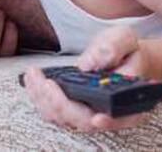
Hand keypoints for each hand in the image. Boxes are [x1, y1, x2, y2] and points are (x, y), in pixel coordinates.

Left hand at [22, 25, 150, 131]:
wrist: (120, 54)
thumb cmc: (125, 50)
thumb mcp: (123, 39)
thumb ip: (111, 48)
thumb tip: (88, 65)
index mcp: (128, 100)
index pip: (120, 119)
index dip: (108, 122)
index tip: (97, 119)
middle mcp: (107, 112)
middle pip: (82, 120)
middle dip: (60, 103)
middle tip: (46, 82)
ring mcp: (87, 112)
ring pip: (62, 118)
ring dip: (44, 100)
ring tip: (34, 75)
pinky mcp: (72, 107)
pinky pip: (52, 110)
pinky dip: (39, 97)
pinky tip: (32, 80)